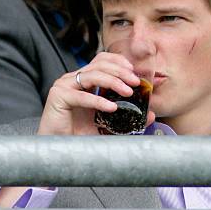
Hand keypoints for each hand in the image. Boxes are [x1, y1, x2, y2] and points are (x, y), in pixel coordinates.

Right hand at [38, 51, 154, 135]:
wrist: (59, 149)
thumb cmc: (80, 135)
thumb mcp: (108, 124)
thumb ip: (127, 117)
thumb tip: (152, 114)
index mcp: (83, 80)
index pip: (101, 60)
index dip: (118, 61)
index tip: (134, 71)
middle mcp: (73, 79)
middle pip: (100, 65)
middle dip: (120, 72)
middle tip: (135, 83)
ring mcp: (64, 85)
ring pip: (92, 75)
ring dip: (113, 82)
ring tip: (128, 93)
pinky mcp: (58, 96)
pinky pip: (82, 96)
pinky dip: (98, 100)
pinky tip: (112, 107)